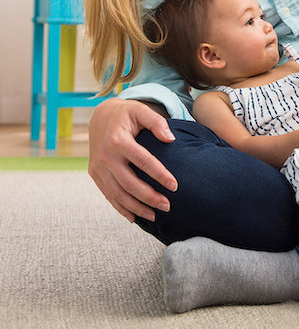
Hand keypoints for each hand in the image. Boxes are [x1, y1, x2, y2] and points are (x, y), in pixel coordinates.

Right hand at [88, 98, 177, 222]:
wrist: (100, 116)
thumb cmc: (126, 114)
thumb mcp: (141, 111)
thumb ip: (157, 122)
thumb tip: (171, 139)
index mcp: (118, 140)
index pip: (143, 161)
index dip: (160, 175)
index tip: (175, 186)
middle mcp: (105, 156)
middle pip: (130, 183)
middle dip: (149, 197)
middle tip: (168, 206)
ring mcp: (97, 167)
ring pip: (117, 194)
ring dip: (136, 207)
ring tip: (155, 216)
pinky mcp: (94, 174)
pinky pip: (108, 194)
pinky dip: (120, 208)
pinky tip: (134, 217)